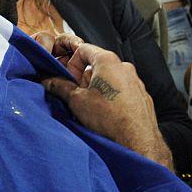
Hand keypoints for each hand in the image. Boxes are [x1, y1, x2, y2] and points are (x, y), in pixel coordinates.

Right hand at [43, 42, 172, 169]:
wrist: (137, 142)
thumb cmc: (111, 120)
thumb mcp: (77, 101)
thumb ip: (60, 87)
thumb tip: (50, 82)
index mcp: (108, 61)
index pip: (83, 49)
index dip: (70, 62)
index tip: (66, 78)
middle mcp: (124, 67)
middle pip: (96, 65)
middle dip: (83, 79)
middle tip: (76, 96)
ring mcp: (135, 82)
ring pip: (109, 79)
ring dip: (97, 90)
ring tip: (91, 109)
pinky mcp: (141, 96)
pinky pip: (122, 91)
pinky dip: (111, 98)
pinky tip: (106, 115)